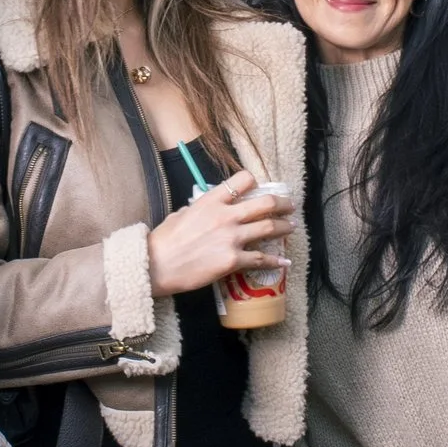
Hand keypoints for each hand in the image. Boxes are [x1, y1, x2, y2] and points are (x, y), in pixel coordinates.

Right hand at [147, 170, 294, 295]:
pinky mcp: (233, 260)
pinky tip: (284, 261)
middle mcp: (225, 216)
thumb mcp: (182, 213)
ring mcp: (231, 238)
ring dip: (284, 227)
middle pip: (265, 203)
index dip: (255, 183)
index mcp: (211, 200)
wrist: (156, 265)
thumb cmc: (164, 240)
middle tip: (289, 206)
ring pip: (269, 228)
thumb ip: (201, 208)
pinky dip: (276, 260)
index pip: (243, 181)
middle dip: (282, 203)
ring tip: (291, 227)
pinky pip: (261, 259)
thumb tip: (209, 209)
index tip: (261, 188)